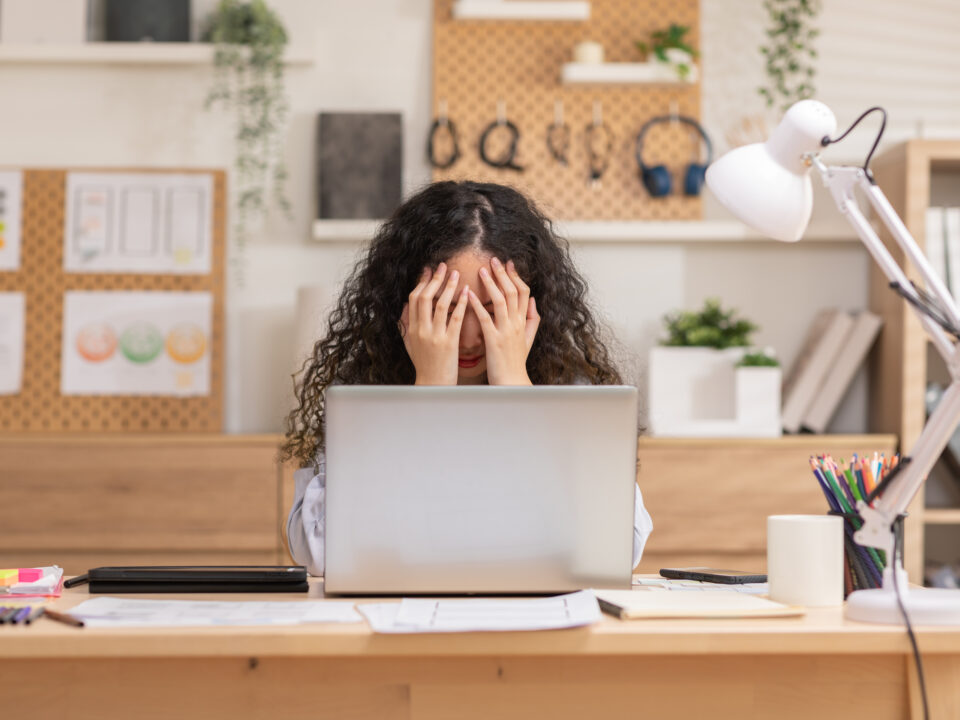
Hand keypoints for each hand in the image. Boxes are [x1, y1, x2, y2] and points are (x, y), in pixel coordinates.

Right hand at [400, 263, 469, 384]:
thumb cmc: (424, 365)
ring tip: (456, 274)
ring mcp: (435, 336)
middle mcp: (421, 330)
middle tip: (443, 266)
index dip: (421, 282)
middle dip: (434, 279)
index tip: (428, 270)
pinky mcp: (449, 343)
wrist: (433, 385)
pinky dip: (461, 304)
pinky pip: (455, 319)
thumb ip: (405, 326)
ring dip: (448, 287)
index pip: (413, 299)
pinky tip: (467, 293)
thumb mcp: (410, 344)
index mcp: (412, 329)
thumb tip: (404, 308)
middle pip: (424, 297)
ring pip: (440, 305)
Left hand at [468, 258, 539, 384]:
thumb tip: (533, 300)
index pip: (523, 292)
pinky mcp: (493, 340)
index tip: (508, 263)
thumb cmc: (516, 361)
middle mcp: (516, 323)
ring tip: (482, 270)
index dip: (516, 276)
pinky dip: (478, 304)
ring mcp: (505, 331)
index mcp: (524, 321)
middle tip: (493, 259)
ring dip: (491, 283)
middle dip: (503, 274)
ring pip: (501, 301)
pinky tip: (469, 293)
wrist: (512, 382)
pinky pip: (485, 318)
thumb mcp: (529, 339)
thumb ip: (533, 319)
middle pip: (512, 292)